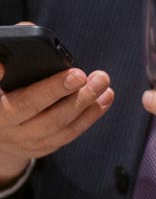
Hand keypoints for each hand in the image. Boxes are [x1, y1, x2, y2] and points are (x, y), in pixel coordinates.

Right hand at [0, 66, 113, 186]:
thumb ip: (0, 69)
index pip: (21, 101)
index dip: (48, 89)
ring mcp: (27, 142)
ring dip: (87, 104)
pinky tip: (103, 99)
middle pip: (47, 116)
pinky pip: (69, 134)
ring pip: (62, 127)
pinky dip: (89, 116)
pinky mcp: (42, 147)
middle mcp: (10, 129)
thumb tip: (14, 50)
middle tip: (93, 76)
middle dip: (74, 95)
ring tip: (103, 83)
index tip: (74, 75)